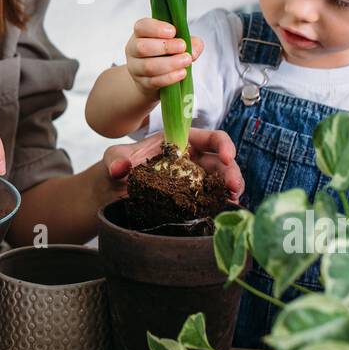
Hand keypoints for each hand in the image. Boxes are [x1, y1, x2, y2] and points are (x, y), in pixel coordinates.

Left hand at [102, 128, 243, 203]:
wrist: (113, 191)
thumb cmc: (118, 166)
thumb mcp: (114, 157)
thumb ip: (117, 158)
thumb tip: (121, 167)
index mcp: (180, 141)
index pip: (209, 137)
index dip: (223, 144)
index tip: (227, 156)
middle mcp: (192, 159)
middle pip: (220, 162)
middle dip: (232, 172)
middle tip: (234, 186)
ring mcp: (194, 181)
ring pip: (220, 182)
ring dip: (230, 190)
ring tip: (233, 201)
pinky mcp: (191, 200)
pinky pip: (210, 201)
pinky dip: (220, 205)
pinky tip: (225, 212)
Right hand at [124, 17, 202, 95]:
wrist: (155, 77)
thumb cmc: (167, 54)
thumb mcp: (178, 42)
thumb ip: (190, 41)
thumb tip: (193, 50)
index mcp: (140, 34)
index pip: (141, 27)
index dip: (156, 28)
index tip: (173, 31)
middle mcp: (134, 49)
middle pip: (142, 47)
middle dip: (165, 46)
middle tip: (183, 46)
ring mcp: (136, 68)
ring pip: (148, 66)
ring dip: (170, 63)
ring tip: (186, 60)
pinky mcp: (143, 83)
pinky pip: (154, 81)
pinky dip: (170, 77)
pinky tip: (182, 73)